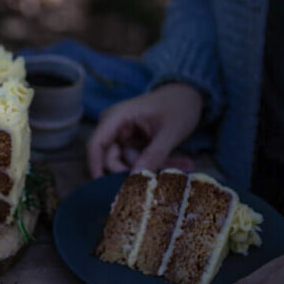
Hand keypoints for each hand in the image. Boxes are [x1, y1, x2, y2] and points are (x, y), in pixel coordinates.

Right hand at [86, 83, 203, 177]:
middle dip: (137, 170)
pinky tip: (182, 162)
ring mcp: (123, 136)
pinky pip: (139, 161)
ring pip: (128, 164)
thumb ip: (154, 155)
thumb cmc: (178, 105)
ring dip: (154, 168)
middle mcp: (114, 127)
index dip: (96, 168)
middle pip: (112, 159)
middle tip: (165, 177)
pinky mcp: (133, 144)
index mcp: (117, 116)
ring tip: (185, 165)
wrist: (188, 94)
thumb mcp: (170, 131)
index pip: (96, 144)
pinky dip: (157, 164)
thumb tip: (136, 179)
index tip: (106, 190)